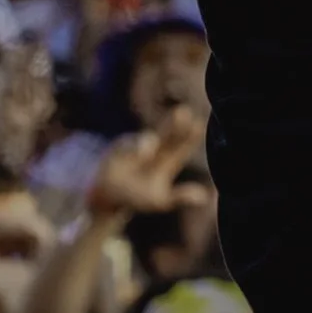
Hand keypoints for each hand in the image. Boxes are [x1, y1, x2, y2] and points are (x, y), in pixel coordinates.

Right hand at [88, 109, 205, 215]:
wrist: (108, 197)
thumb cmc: (137, 198)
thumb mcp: (161, 201)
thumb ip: (181, 196)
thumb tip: (204, 197)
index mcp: (167, 161)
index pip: (181, 146)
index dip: (190, 136)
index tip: (199, 125)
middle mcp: (154, 151)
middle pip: (167, 135)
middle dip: (175, 124)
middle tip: (184, 111)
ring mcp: (136, 148)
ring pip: (148, 137)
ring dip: (152, 135)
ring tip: (158, 137)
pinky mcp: (118, 149)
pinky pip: (127, 145)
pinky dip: (135, 147)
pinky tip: (144, 152)